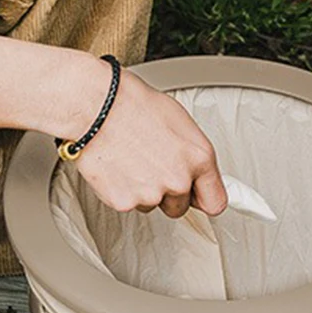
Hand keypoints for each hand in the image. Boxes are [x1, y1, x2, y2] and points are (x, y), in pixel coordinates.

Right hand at [73, 68, 226, 219]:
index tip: (202, 199)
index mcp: (199, 158)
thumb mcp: (179, 122)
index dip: (204, 199)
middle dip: (169, 193)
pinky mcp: (124, 202)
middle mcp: (179, 179)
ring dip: (143, 189)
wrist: (96, 105)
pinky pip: (128, 204)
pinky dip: (121, 190)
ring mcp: (152, 193)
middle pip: (180, 207)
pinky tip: (118, 166)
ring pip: (151, 205)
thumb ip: (192, 154)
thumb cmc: (133, 105)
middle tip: (153, 167)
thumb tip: (197, 170)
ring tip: (132, 159)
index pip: (215, 201)